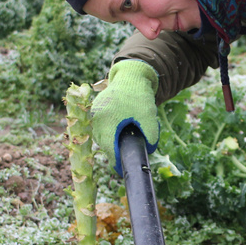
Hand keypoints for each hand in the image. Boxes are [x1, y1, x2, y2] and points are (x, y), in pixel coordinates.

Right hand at [91, 60, 159, 175]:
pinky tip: (120, 131)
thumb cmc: (139, 95)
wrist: (131, 74)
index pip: (109, 150)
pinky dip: (109, 132)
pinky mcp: (96, 110)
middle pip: (104, 144)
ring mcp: (94, 114)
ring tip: (125, 141)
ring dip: (112, 142)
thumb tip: (150, 150)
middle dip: (115, 152)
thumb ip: (150, 135)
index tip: (122, 170)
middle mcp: (97, 120)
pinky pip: (101, 127)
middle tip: (126, 158)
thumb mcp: (149, 116)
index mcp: (107, 122)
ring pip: (102, 136)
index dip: (117, 162)